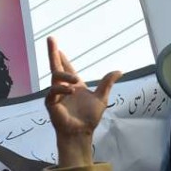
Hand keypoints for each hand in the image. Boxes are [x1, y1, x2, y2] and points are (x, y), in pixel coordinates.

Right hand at [44, 37, 120, 167]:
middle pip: (55, 66)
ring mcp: (56, 94)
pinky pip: (53, 91)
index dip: (62, 57)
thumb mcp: (102, 98)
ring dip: (64, 75)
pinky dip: (61, 89)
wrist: (81, 132)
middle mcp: (63, 87)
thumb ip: (107, 83)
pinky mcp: (51, 103)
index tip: (57, 46)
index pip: (66, 67)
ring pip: (55, 77)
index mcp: (74, 85)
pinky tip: (70, 91)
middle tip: (50, 38)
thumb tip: (119, 70)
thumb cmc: (90, 118)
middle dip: (52, 52)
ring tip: (74, 81)